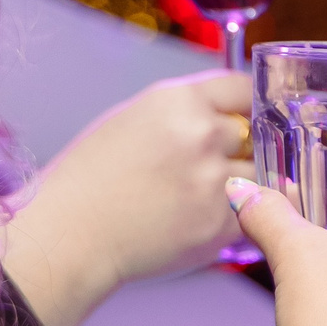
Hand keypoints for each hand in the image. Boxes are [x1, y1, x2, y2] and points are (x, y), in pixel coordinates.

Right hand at [2, 71, 253, 325]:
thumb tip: (221, 114)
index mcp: (178, 101)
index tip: (247, 118)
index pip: (242, 87)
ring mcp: (214, 179)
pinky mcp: (220, 222)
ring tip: (201, 198)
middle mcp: (202, 134)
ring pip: (259, 174)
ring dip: (243, 185)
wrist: (67, 237)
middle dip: (241, 149)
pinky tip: (200, 222)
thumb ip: (182, 113)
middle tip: (214, 167)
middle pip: (254, 132)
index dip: (246, 105)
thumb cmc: (85, 181)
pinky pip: (251, 214)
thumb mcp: (129, 121)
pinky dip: (235, 219)